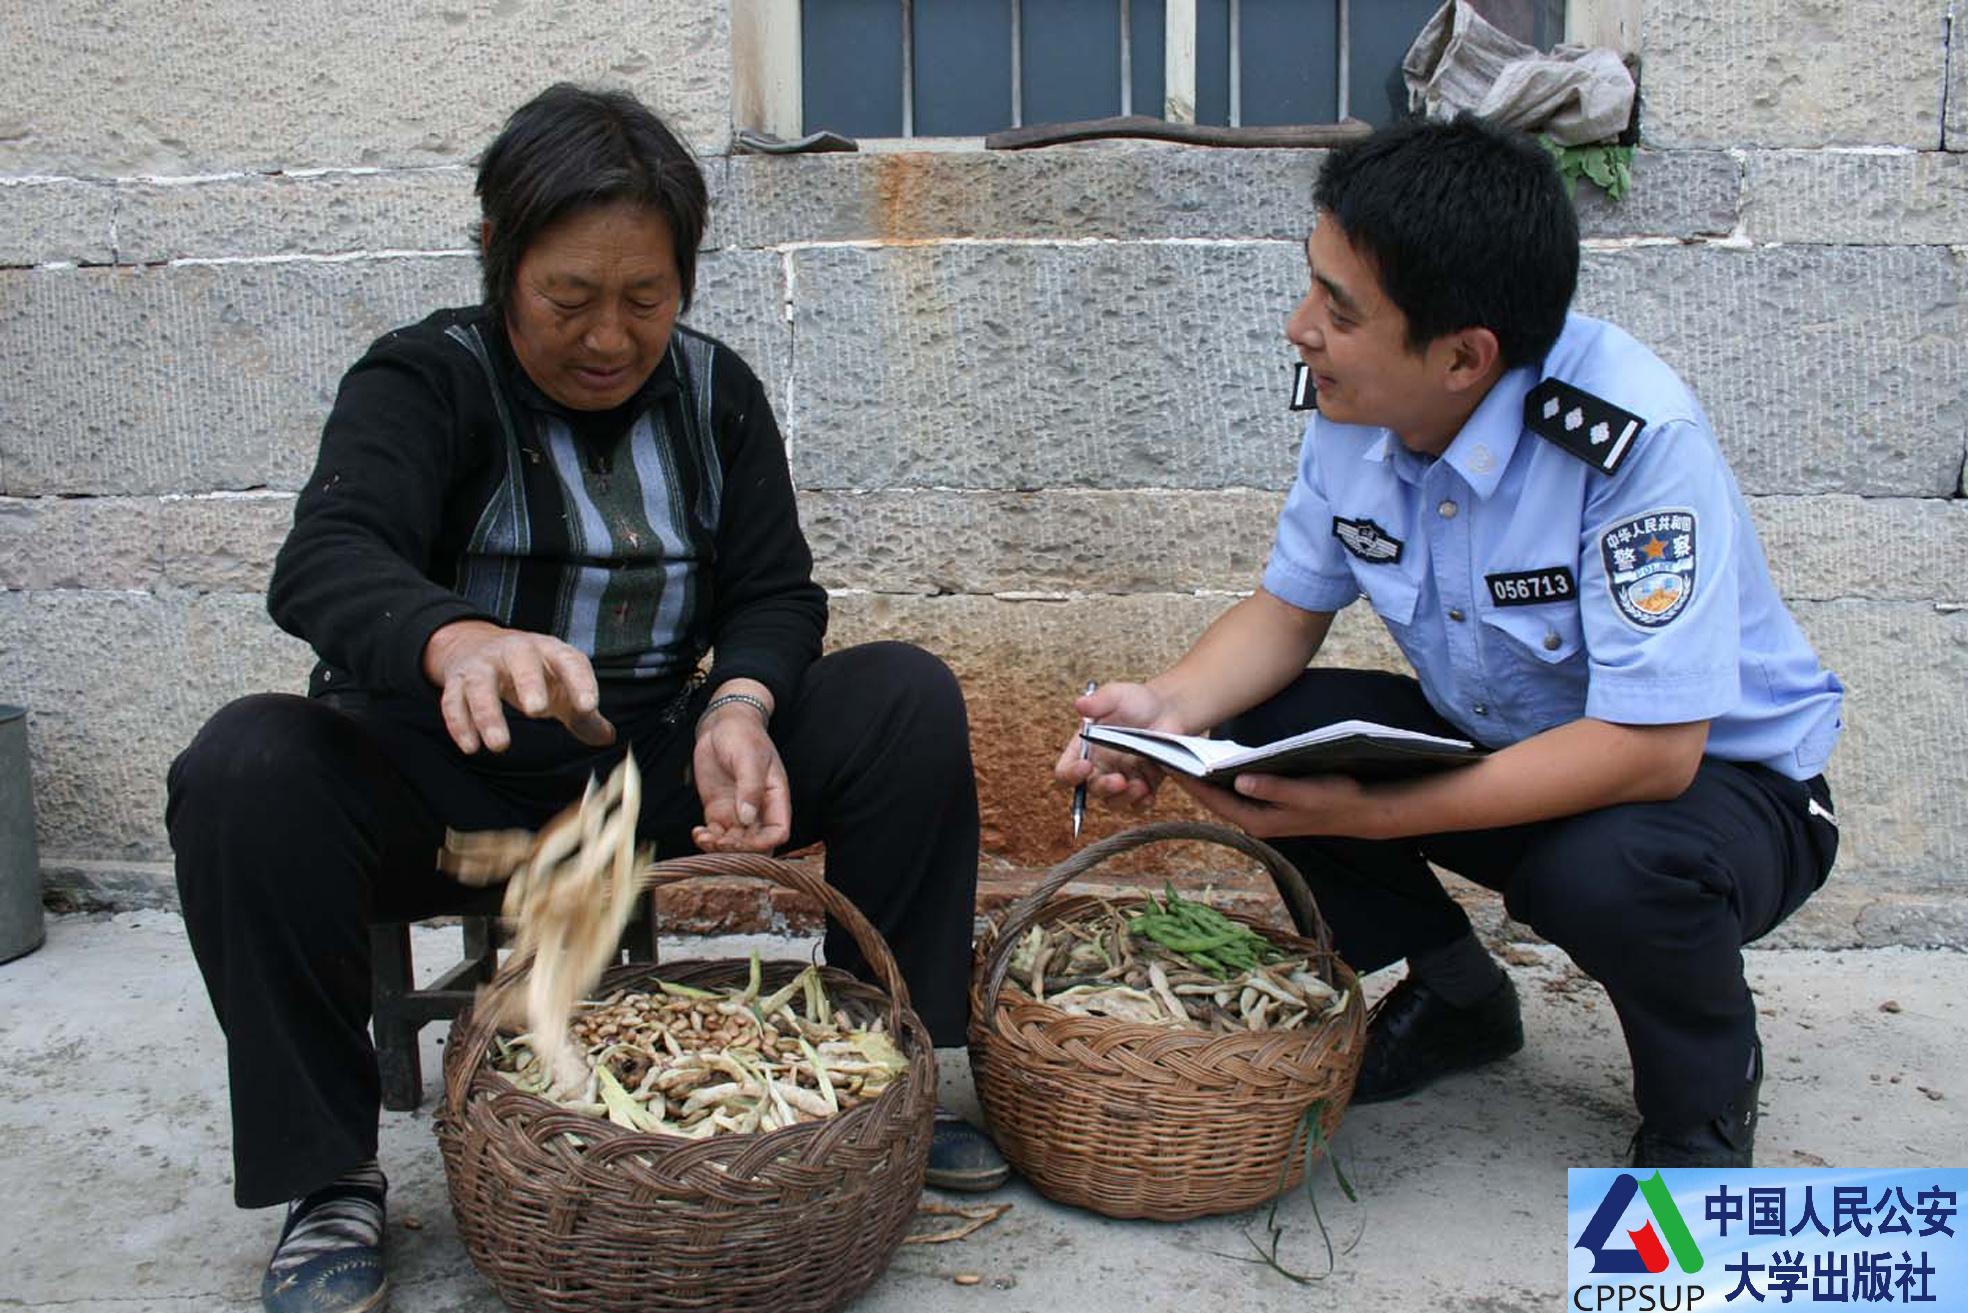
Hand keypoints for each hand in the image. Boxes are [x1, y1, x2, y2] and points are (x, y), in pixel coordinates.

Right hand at [423, 620, 615, 753]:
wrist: (477, 645)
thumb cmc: (533, 672)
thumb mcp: (560, 686)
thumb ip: (582, 713)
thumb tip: (606, 738)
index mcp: (549, 651)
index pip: (569, 661)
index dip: (580, 682)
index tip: (588, 706)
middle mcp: (515, 651)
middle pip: (521, 662)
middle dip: (529, 684)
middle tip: (538, 711)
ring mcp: (483, 664)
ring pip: (481, 684)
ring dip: (488, 714)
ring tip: (500, 746)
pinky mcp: (457, 680)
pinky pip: (453, 700)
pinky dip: (460, 724)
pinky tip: (471, 747)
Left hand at [690, 683, 790, 852]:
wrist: (721, 724)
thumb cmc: (742, 735)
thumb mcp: (748, 757)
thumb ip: (750, 788)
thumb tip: (748, 818)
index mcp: (775, 797)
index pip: (778, 832)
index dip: (764, 843)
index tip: (742, 839)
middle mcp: (759, 809)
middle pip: (757, 844)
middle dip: (739, 849)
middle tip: (719, 841)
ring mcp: (738, 812)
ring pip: (735, 843)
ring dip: (719, 847)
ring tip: (703, 837)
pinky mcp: (719, 811)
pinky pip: (717, 834)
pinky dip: (707, 839)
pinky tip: (698, 833)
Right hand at [1052, 680, 1181, 815]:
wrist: (1168, 710)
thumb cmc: (1137, 702)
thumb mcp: (1116, 695)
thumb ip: (1099, 701)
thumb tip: (1080, 704)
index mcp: (1085, 749)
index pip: (1066, 771)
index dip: (1071, 774)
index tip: (1085, 766)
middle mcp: (1100, 768)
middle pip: (1090, 790)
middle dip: (1104, 788)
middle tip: (1119, 781)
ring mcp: (1121, 780)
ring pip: (1113, 802)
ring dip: (1124, 798)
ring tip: (1140, 786)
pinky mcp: (1143, 787)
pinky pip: (1138, 805)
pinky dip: (1142, 803)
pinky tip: (1150, 793)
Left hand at [1170, 770, 1383, 840]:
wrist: (1363, 810)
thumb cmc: (1337, 799)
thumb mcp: (1307, 792)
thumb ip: (1273, 788)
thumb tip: (1238, 781)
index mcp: (1258, 821)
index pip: (1213, 799)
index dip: (1189, 780)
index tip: (1166, 760)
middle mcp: (1254, 821)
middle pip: (1213, 797)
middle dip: (1190, 777)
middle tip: (1164, 752)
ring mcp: (1261, 815)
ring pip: (1223, 794)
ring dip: (1205, 776)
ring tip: (1181, 752)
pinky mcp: (1268, 806)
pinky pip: (1237, 791)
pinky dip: (1223, 776)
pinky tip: (1214, 759)